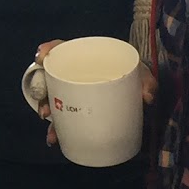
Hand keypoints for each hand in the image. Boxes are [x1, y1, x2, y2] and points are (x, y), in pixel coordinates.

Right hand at [35, 43, 158, 147]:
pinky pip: (64, 116)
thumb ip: (148, 82)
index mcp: (89, 58)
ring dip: (49, 116)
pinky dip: (59, 129)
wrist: (139, 90)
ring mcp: (76, 91)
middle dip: (43, 94)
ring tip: (52, 132)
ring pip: (54, 99)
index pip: (64, 48)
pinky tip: (56, 139)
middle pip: (52, 78)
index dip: (51, 50)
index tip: (41, 57)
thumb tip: (147, 96)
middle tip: (46, 109)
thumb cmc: (137, 77)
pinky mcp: (80, 108)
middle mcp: (77, 74)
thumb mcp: (142, 75)